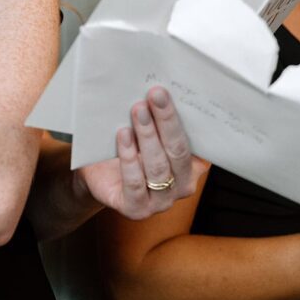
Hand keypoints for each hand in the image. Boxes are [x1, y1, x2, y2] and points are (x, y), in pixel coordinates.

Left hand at [74, 87, 208, 220]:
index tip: (179, 93)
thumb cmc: (132, 147)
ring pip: (158, 167)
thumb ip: (161, 118)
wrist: (100, 175)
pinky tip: (123, 136)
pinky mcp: (136, 210)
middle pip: (178, 151)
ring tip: (138, 111)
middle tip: (156, 95)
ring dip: (148, 136)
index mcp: (194, 164)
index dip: (189, 117)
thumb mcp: (150, 131)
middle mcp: (183, 185)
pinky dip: (129, 158)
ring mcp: (161, 201)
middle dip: (167, 121)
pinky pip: (135, 183)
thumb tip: (162, 88)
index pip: (198, 142)